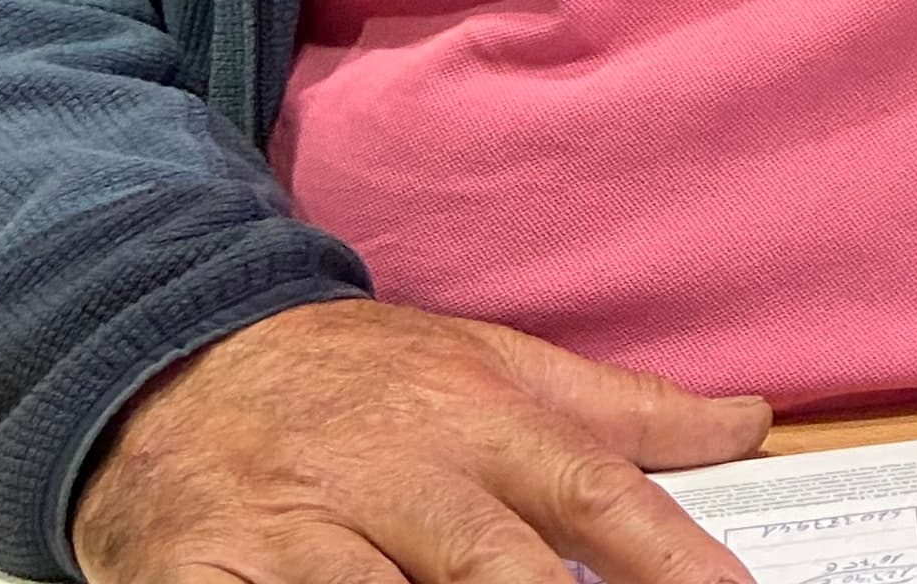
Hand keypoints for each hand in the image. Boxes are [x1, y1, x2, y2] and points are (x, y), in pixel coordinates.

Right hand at [72, 299, 772, 583]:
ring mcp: (299, 528)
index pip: (596, 494)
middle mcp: (395, 471)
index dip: (671, 559)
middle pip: (498, 569)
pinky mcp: (206, 574)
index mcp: (477, 417)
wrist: (169, 355)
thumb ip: (621, 408)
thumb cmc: (357, 375)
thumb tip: (747, 422)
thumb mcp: (492, 363)